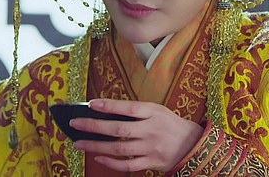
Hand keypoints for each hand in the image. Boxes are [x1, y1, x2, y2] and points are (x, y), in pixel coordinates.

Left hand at [69, 98, 202, 171]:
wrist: (193, 144)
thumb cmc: (169, 124)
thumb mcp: (157, 110)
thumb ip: (135, 111)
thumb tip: (105, 112)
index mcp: (153, 112)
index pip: (128, 108)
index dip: (110, 106)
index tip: (91, 104)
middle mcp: (151, 130)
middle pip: (119, 129)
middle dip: (94, 127)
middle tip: (75, 124)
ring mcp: (150, 148)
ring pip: (119, 149)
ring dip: (96, 146)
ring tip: (79, 143)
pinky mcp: (151, 163)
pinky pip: (127, 165)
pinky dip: (111, 162)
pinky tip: (98, 157)